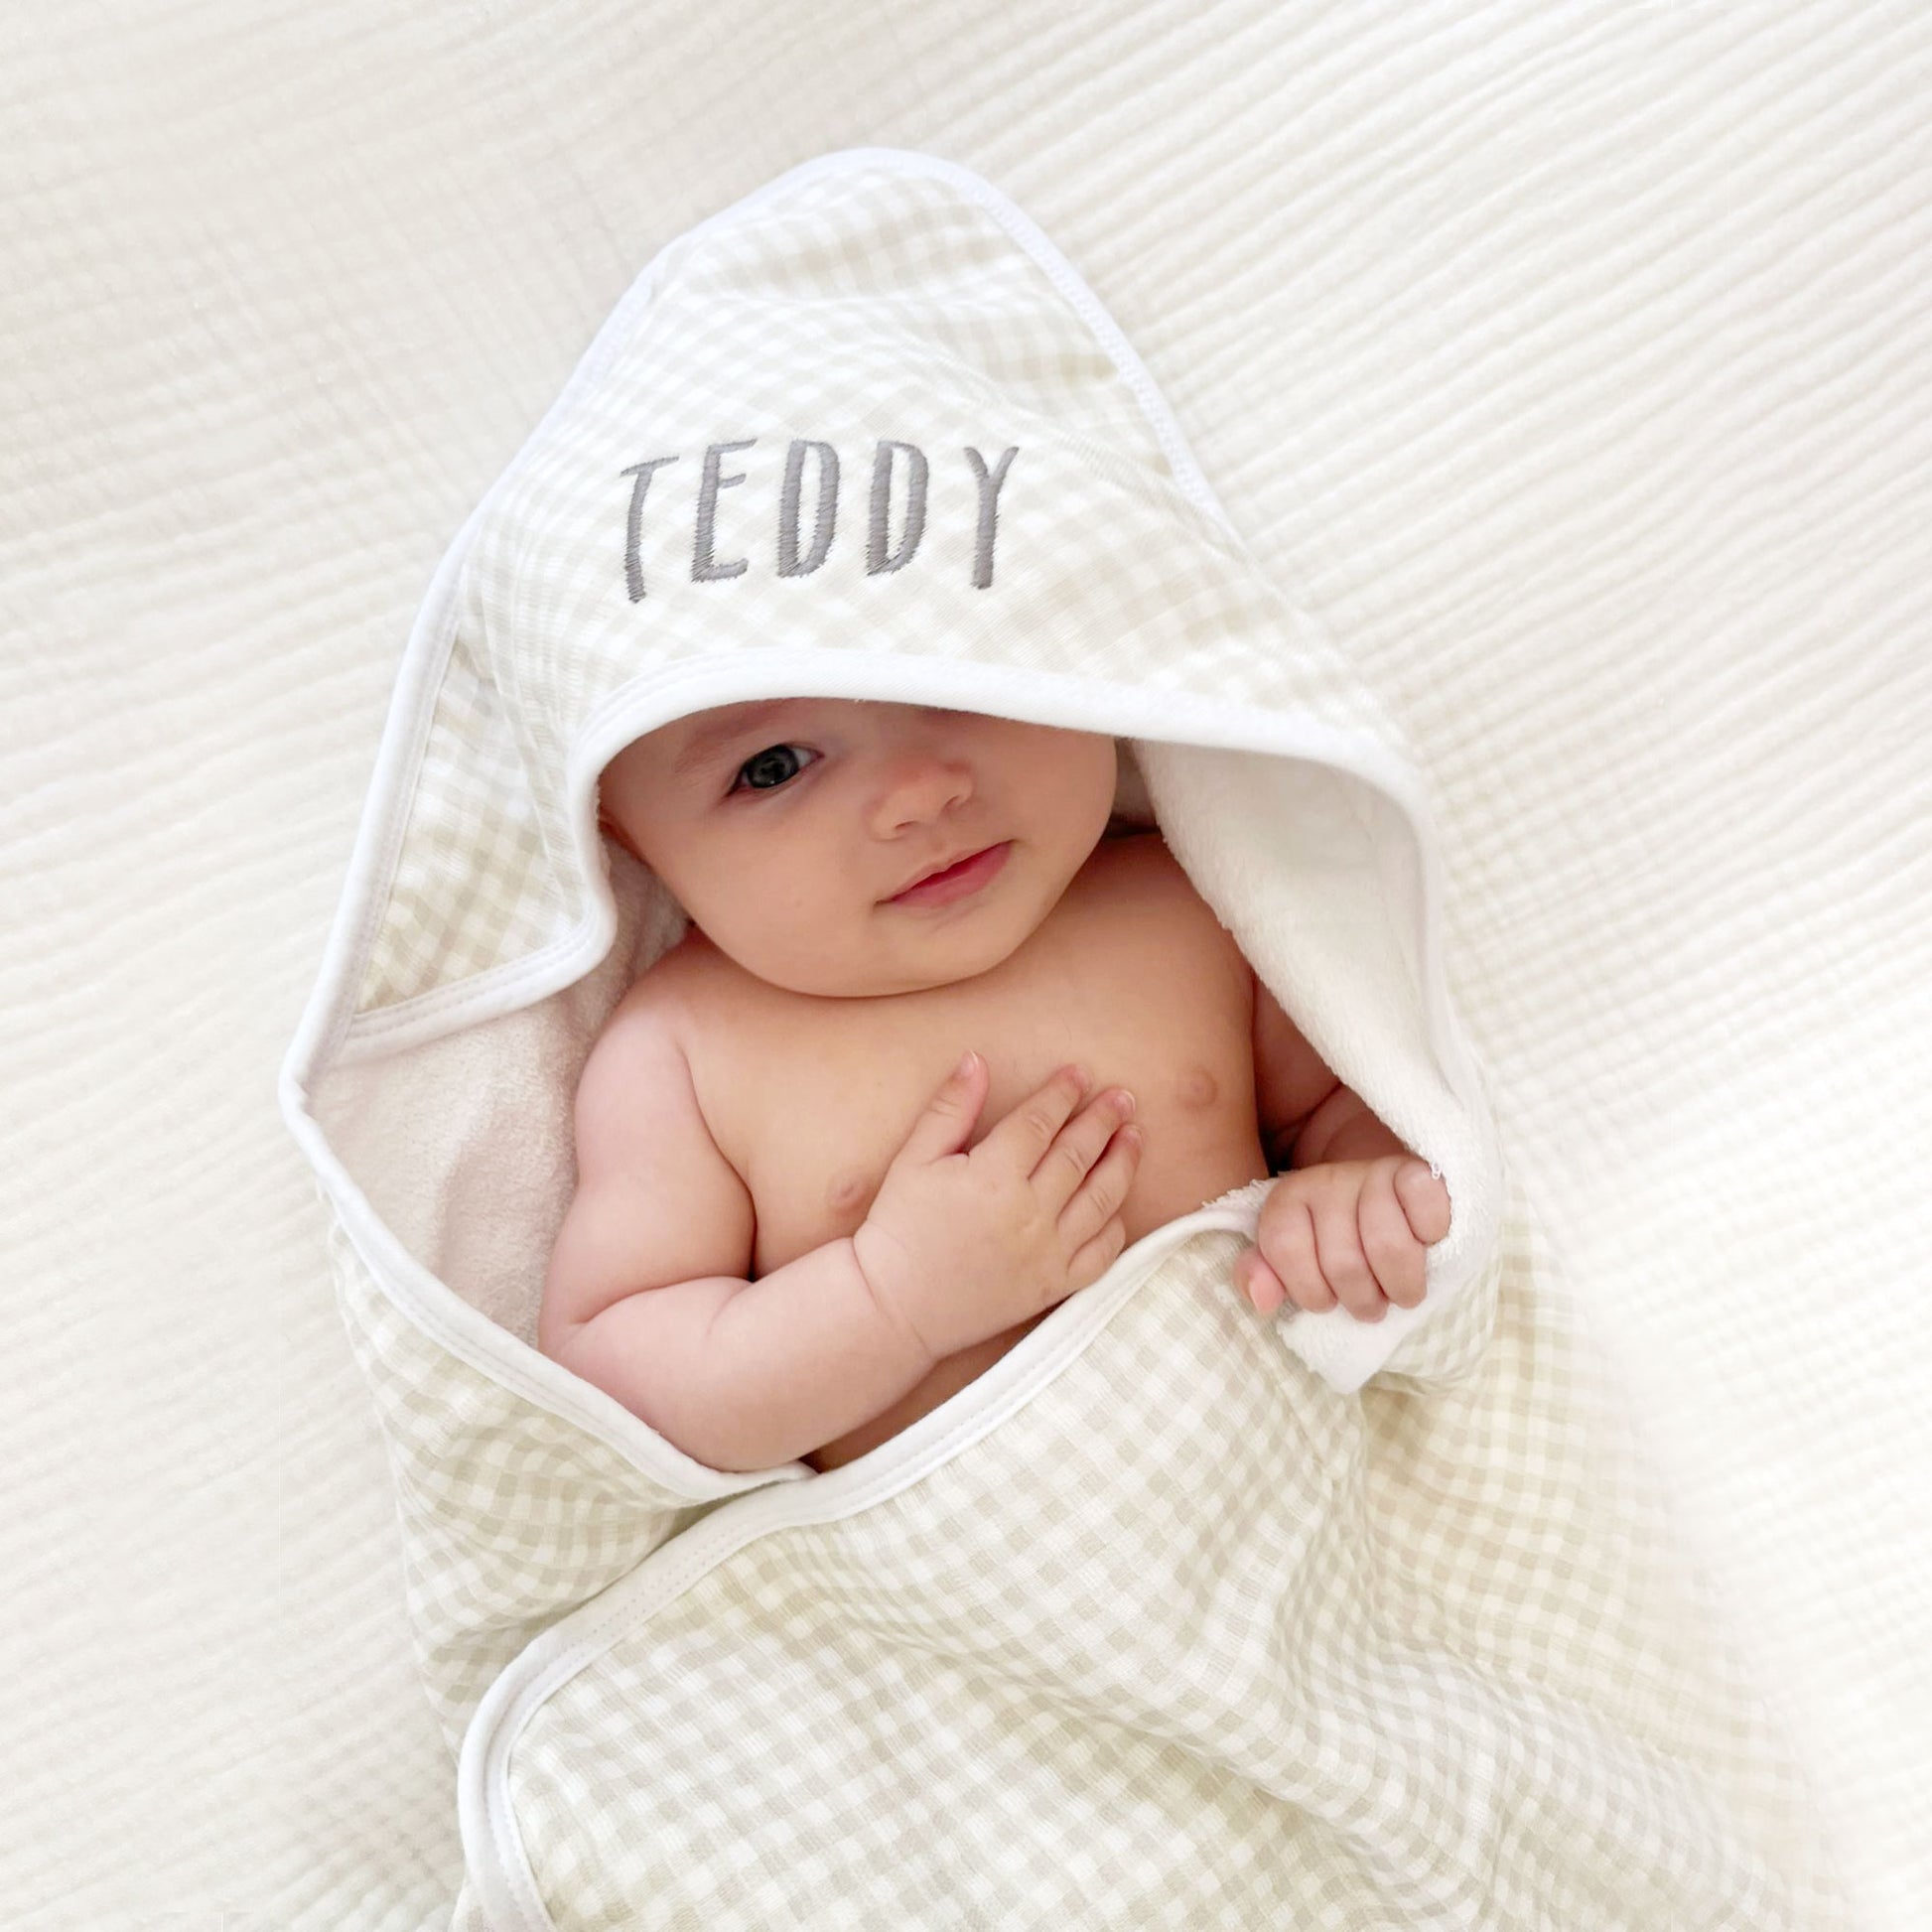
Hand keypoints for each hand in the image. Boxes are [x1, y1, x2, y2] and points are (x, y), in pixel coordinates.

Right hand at [850, 1054, 1142, 1365]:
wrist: (895, 1308)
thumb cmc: (898, 1229)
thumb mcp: (913, 1160)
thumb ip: (950, 1108)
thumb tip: (976, 1059)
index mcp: (993, 1177)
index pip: (1040, 1122)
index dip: (1062, 1093)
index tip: (1080, 1073)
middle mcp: (1029, 1213)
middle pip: (1079, 1154)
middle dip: (1104, 1119)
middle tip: (1123, 1097)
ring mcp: (1047, 1253)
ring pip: (1101, 1199)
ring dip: (1122, 1163)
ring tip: (1135, 1136)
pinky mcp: (1053, 1287)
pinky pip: (1101, 1255)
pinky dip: (1116, 1227)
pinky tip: (1117, 1205)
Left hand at [1234, 1157, 1449, 1323]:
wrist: (1388, 1202)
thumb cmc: (1336, 1243)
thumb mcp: (1291, 1260)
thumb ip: (1261, 1277)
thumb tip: (1263, 1299)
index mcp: (1287, 1199)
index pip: (1284, 1248)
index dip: (1310, 1291)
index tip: (1327, 1301)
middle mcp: (1326, 1180)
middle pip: (1343, 1262)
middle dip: (1363, 1301)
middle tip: (1373, 1304)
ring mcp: (1372, 1173)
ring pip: (1388, 1246)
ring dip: (1402, 1285)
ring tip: (1402, 1292)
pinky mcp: (1417, 1170)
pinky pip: (1426, 1205)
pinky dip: (1432, 1233)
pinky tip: (1427, 1243)